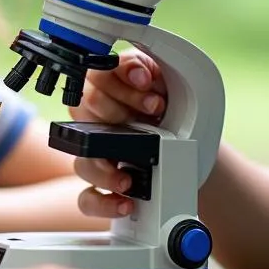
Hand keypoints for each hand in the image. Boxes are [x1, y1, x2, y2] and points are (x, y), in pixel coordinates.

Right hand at [68, 49, 165, 218]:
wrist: (187, 137)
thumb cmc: (166, 104)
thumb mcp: (159, 74)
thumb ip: (143, 66)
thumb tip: (138, 73)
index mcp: (102, 86)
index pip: (96, 76)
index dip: (125, 85)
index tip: (152, 92)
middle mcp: (91, 117)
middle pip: (88, 108)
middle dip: (125, 113)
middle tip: (155, 118)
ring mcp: (93, 152)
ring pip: (82, 160)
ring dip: (108, 169)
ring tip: (131, 176)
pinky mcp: (101, 183)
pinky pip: (87, 198)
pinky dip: (104, 202)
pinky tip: (125, 201)